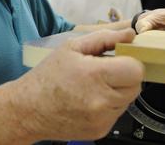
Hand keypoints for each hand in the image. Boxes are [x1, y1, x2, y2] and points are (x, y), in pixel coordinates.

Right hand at [14, 29, 144, 140]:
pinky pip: (117, 113)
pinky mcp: (101, 131)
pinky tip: (90, 99)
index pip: (136, 69)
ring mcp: (102, 119)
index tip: (119, 59)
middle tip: (105, 71)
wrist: (28, 110)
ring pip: (128, 100)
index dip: (130, 61)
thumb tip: (129, 34)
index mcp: (95, 75)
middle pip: (136, 85)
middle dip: (125, 76)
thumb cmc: (47, 77)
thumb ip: (104, 38)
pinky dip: (109, 105)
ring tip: (94, 86)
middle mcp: (101, 101)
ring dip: (118, 91)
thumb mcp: (72, 47)